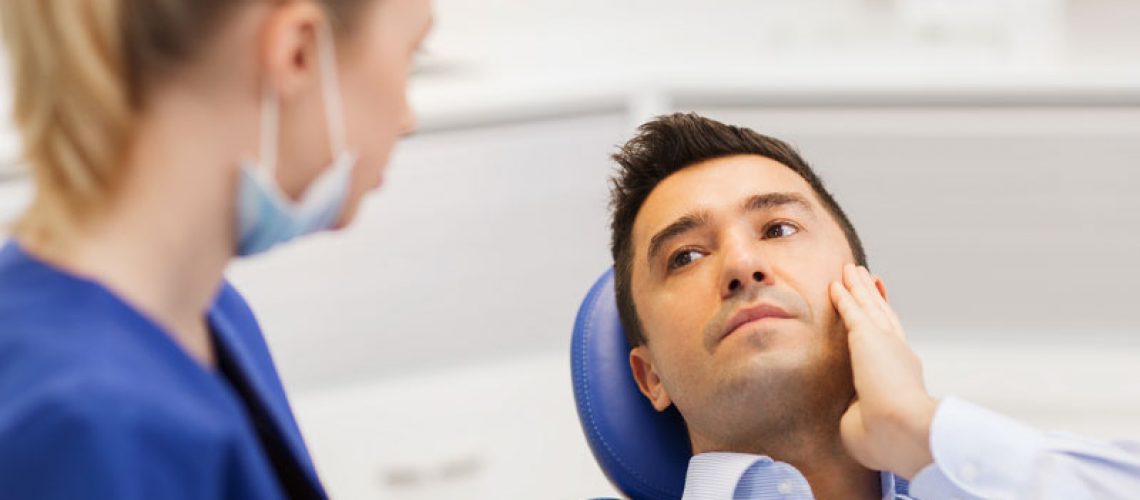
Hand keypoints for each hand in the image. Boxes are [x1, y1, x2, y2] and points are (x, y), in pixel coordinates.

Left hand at [829, 264, 938, 478]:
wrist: (901, 430)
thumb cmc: (885, 440)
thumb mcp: (866, 426)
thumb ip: (858, 414)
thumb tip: (853, 413)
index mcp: (900, 380)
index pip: (891, 348)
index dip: (885, 330)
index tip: (881, 317)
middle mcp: (897, 357)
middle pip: (884, 318)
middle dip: (875, 298)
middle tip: (868, 279)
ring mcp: (884, 344)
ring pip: (868, 307)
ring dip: (859, 287)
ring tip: (851, 270)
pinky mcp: (867, 336)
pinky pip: (851, 310)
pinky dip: (844, 295)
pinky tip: (837, 282)